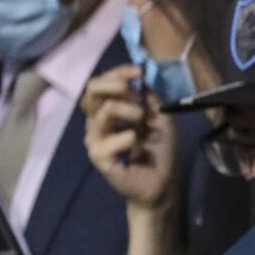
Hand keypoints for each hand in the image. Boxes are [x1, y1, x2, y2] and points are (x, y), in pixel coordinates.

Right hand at [81, 64, 180, 210]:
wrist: (162, 182)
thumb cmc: (159, 150)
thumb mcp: (160, 116)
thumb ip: (148, 96)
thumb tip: (139, 76)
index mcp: (108, 110)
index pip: (101, 83)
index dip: (118, 73)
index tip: (139, 72)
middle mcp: (97, 121)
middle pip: (92, 91)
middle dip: (116, 85)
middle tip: (138, 96)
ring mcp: (95, 139)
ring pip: (102, 111)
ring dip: (129, 110)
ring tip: (144, 121)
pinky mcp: (98, 156)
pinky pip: (108, 140)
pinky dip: (128, 138)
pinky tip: (138, 146)